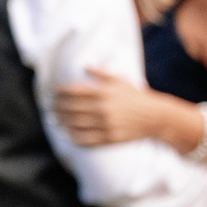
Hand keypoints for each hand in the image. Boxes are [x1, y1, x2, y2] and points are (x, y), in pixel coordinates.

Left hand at [54, 67, 179, 147]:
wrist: (155, 117)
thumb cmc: (136, 97)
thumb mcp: (120, 80)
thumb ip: (101, 73)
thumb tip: (84, 66)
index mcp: (104, 92)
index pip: (73, 91)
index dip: (60, 92)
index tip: (54, 93)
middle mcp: (103, 108)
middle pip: (70, 108)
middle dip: (57, 107)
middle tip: (51, 107)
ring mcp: (106, 124)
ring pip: (75, 124)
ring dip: (62, 122)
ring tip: (56, 120)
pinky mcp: (110, 138)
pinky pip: (85, 139)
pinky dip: (73, 136)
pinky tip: (69, 133)